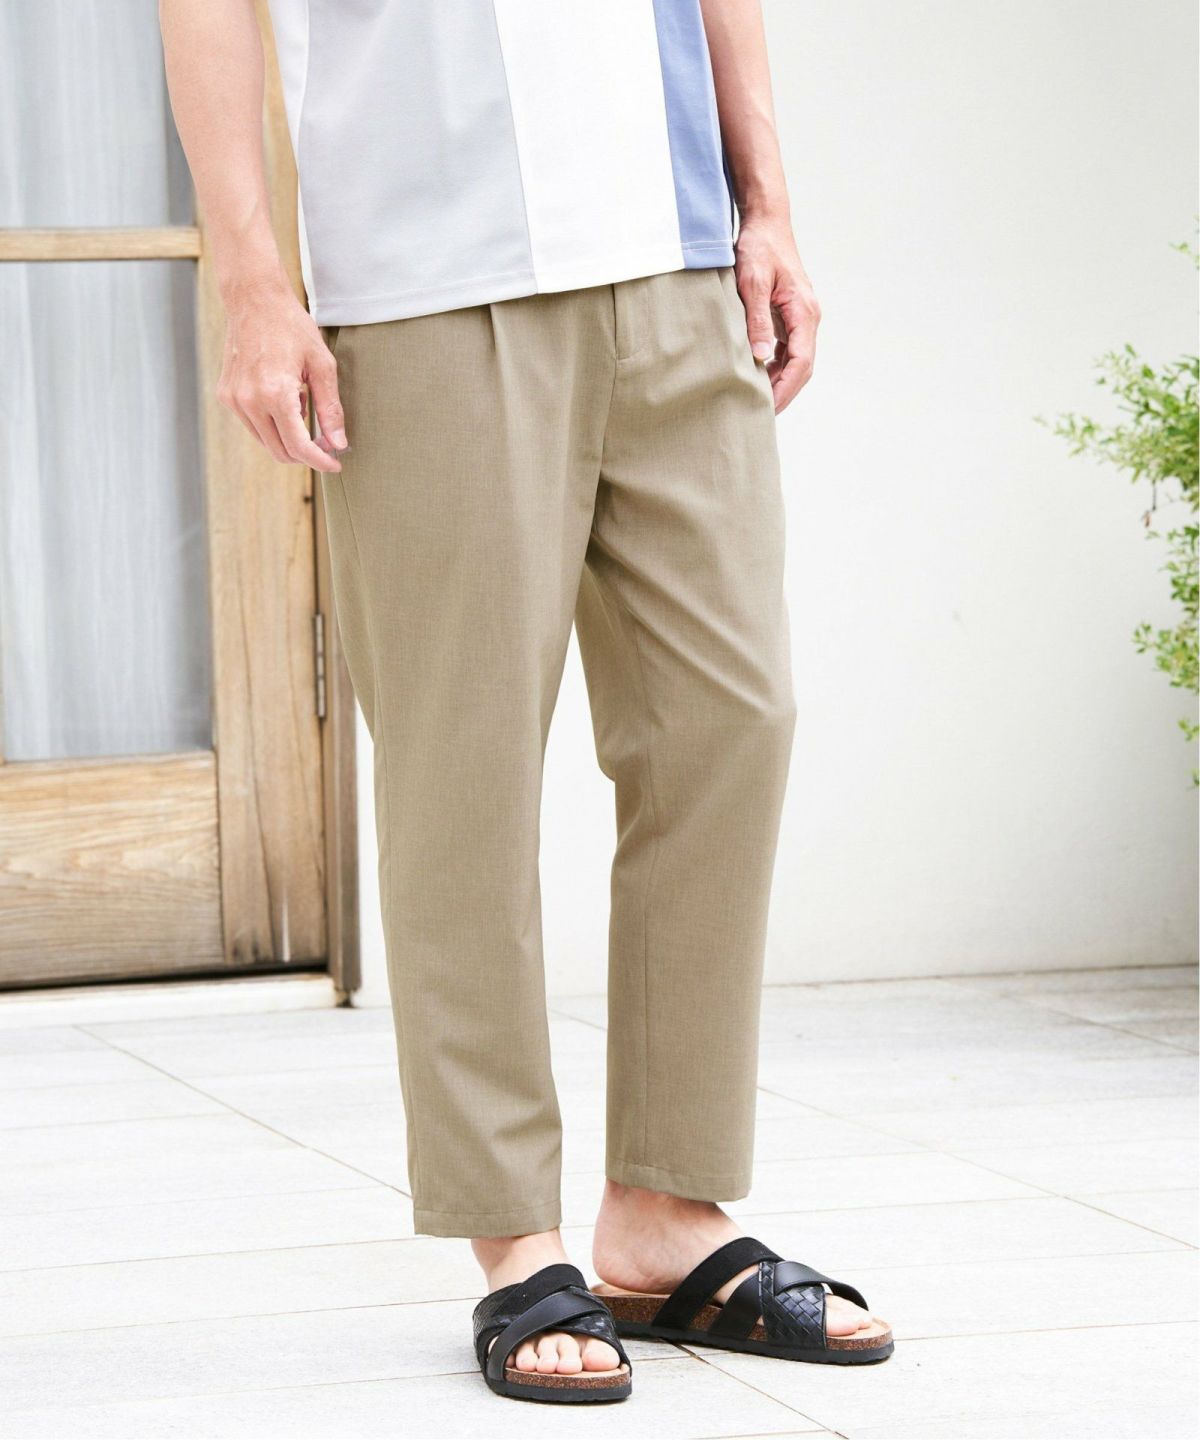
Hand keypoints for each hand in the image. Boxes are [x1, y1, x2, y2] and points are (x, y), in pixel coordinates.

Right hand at [216, 279, 346, 472]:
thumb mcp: (322, 366)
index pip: (299, 447)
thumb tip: (337, 444)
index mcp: (275, 394)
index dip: (320, 461)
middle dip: (306, 454)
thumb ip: (330, 409)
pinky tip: (284, 398)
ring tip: (302, 404)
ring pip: (266, 442)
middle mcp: (249, 401)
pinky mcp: (227, 396)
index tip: (335, 465)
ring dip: (289, 437)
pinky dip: (273, 424)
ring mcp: (234, 400)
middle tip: (326, 441)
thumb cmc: (292, 327)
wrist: (254, 300)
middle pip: (281, 452)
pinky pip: (254, 426)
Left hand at [734, 215, 820, 413]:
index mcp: (804, 312)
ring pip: (795, 361)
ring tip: (755, 401)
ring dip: (778, 381)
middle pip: (801, 367)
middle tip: (759, 414)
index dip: (786, 389)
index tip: (769, 408)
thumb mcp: (752, 283)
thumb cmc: (759, 248)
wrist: (766, 222)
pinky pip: (786, 350)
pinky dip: (774, 367)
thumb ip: (757, 320)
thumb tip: (759, 357)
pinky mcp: (789, 316)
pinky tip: (756, 377)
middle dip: (783, 392)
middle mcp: (807, 318)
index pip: (801, 363)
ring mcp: (800, 318)